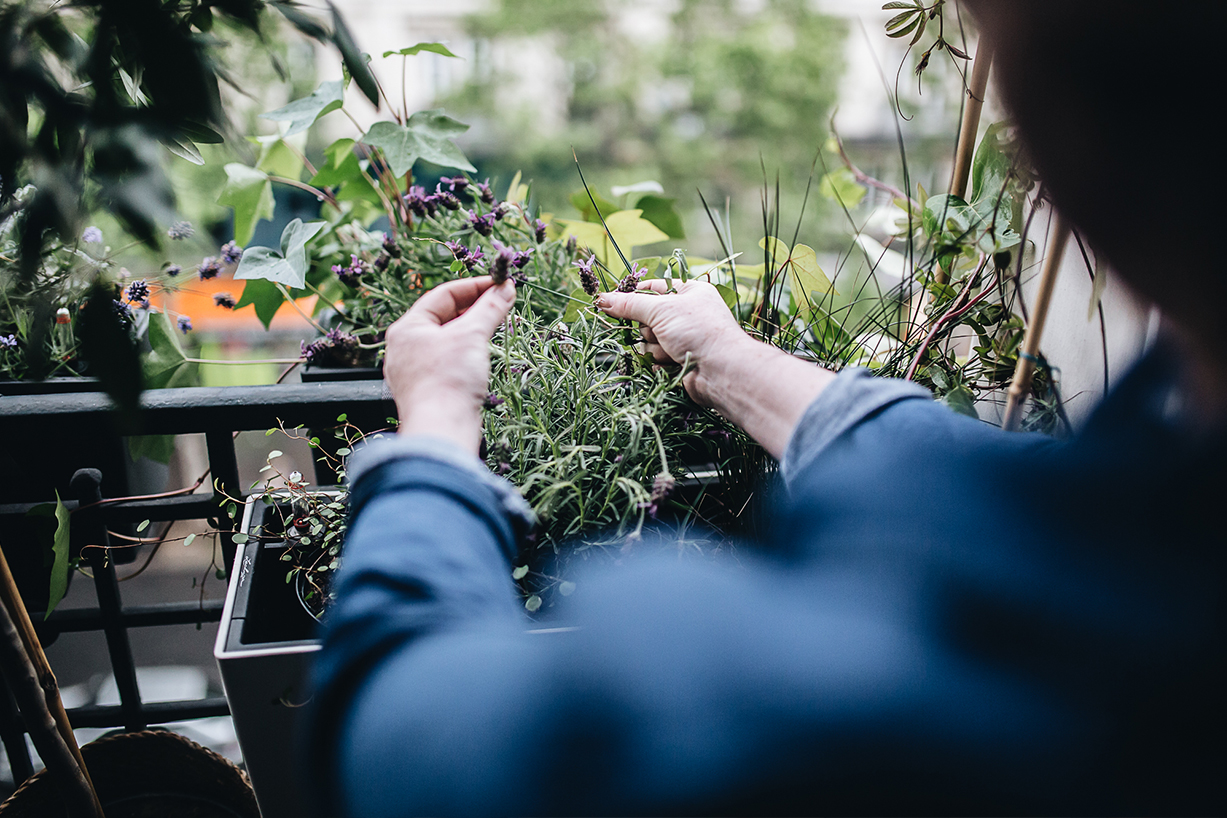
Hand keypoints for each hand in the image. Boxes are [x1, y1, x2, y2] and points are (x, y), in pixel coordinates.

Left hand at [384, 277, 515, 453]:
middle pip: (444, 317)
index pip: (443, 295)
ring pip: (446, 341)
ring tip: (495, 327)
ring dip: (472, 331)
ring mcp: (413, 372)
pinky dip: (466, 354)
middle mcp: (404, 348)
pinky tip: (481, 357)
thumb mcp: (472, 335)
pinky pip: (447, 363)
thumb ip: (490, 308)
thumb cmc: (448, 381)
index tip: (501, 285)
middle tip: (502, 304)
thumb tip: (505, 288)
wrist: (442, 430)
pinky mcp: (426, 391)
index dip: (475, 287)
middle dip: (475, 309)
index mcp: (407, 328)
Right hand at [596, 280, 753, 406]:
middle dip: (649, 328)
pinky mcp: (680, 360)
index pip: (652, 288)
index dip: (632, 295)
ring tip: (672, 351)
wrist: (721, 372)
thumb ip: (629, 305)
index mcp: (689, 292)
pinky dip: (661, 362)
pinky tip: (674, 364)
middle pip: (647, 318)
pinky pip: (656, 359)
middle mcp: (688, 314)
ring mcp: (684, 338)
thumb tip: (601, 299)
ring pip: (649, 341)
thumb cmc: (697, 331)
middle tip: (659, 331)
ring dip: (656, 348)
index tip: (612, 302)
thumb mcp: (661, 310)